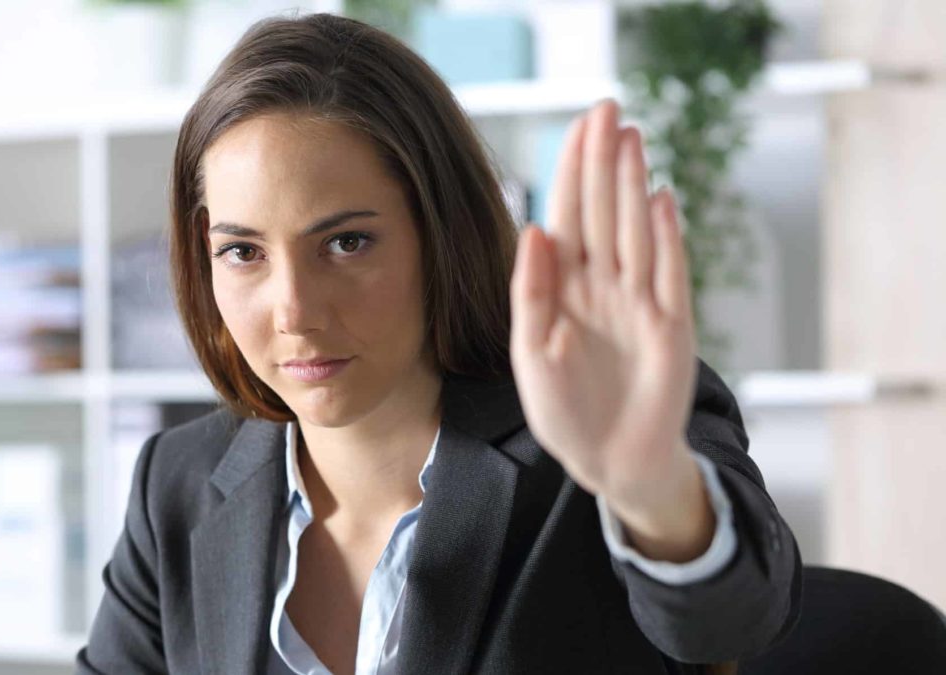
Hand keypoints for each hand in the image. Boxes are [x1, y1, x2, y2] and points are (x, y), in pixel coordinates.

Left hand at [509, 100, 697, 518]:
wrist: (609, 460)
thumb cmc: (564, 410)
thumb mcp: (530, 351)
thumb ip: (531, 292)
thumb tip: (532, 230)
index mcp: (564, 289)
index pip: (568, 218)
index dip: (573, 173)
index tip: (578, 128)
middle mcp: (603, 286)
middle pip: (603, 212)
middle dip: (604, 162)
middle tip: (609, 110)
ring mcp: (639, 303)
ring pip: (634, 232)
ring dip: (633, 186)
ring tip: (632, 139)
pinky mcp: (671, 327)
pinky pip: (669, 274)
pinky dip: (665, 238)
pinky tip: (660, 200)